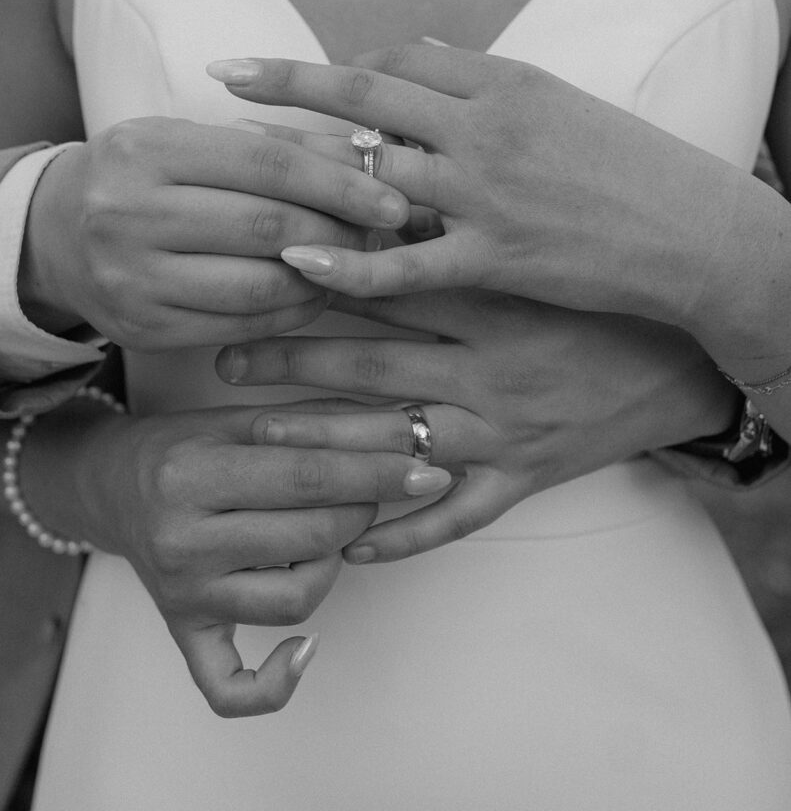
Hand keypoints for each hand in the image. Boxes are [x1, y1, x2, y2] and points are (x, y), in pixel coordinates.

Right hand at [19, 117, 409, 349]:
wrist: (58, 233)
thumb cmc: (146, 179)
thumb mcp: (192, 145)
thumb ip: (271, 150)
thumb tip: (368, 159)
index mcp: (147, 150)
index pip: (267, 164)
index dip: (340, 183)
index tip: (392, 198)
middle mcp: (130, 214)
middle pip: (268, 228)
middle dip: (341, 234)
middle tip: (384, 235)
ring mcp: (132, 278)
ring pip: (260, 286)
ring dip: (324, 278)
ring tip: (354, 264)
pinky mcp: (143, 328)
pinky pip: (241, 326)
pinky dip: (292, 313)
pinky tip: (316, 294)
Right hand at [24, 398, 449, 715]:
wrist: (111, 484)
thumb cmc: (184, 444)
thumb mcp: (237, 416)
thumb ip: (312, 423)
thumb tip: (398, 431)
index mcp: (193, 473)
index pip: (309, 477)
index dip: (378, 473)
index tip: (427, 468)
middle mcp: (182, 539)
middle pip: (313, 537)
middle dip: (363, 510)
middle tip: (370, 489)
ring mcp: (183, 593)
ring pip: (295, 599)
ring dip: (335, 564)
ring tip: (328, 534)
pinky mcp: (183, 630)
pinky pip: (230, 687)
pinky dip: (276, 682)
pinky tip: (308, 648)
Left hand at [207, 46, 738, 328]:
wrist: (691, 232)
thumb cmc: (627, 167)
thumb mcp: (560, 102)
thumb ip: (484, 78)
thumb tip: (423, 50)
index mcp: (504, 83)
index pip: (400, 63)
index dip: (342, 71)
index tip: (297, 80)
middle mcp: (486, 129)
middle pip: (369, 98)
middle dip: (290, 84)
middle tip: (226, 74)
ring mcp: (486, 194)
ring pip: (375, 176)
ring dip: (301, 174)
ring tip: (240, 176)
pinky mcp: (494, 259)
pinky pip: (406, 265)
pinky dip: (348, 266)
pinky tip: (296, 264)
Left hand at [215, 289, 738, 561]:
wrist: (683, 364)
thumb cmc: (604, 301)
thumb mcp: (538, 257)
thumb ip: (466, 237)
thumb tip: (386, 205)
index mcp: (493, 306)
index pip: (385, 291)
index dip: (313, 285)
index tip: (253, 279)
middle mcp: (489, 371)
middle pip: (371, 365)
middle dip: (291, 361)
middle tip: (224, 358)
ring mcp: (504, 434)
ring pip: (397, 444)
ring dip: (322, 445)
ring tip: (255, 437)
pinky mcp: (524, 480)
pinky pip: (459, 519)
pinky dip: (407, 536)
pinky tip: (353, 550)